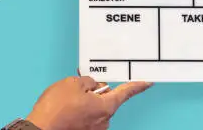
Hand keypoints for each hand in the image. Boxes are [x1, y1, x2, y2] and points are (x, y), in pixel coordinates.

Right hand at [26, 76, 152, 129]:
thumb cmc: (55, 109)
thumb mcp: (73, 84)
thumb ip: (89, 82)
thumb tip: (92, 86)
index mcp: (106, 107)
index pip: (126, 92)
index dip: (137, 86)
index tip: (148, 83)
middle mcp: (104, 121)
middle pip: (107, 100)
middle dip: (96, 92)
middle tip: (79, 89)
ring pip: (96, 109)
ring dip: (86, 103)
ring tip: (67, 102)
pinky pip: (87, 118)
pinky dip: (80, 112)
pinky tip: (66, 110)